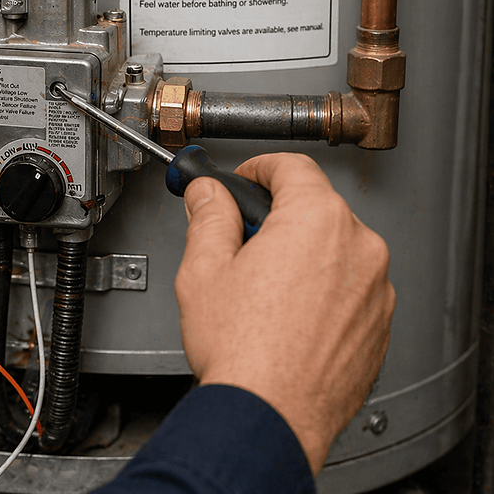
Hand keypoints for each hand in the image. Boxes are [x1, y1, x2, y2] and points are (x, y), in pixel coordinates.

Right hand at [175, 153, 394, 474]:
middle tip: (240, 239)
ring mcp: (376, 289)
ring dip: (302, 254)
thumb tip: (208, 194)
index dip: (258, 168)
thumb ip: (209, 216)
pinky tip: (285, 316)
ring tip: (260, 289)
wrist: (270, 417)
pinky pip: (350, 288)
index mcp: (317, 220)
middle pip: (316, 208)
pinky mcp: (380, 325)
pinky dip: (322, 290)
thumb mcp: (203, 268)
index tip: (243, 180)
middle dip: (277, 217)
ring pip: (335, 250)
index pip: (291, 167)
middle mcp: (359, 248)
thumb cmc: (243, 351)